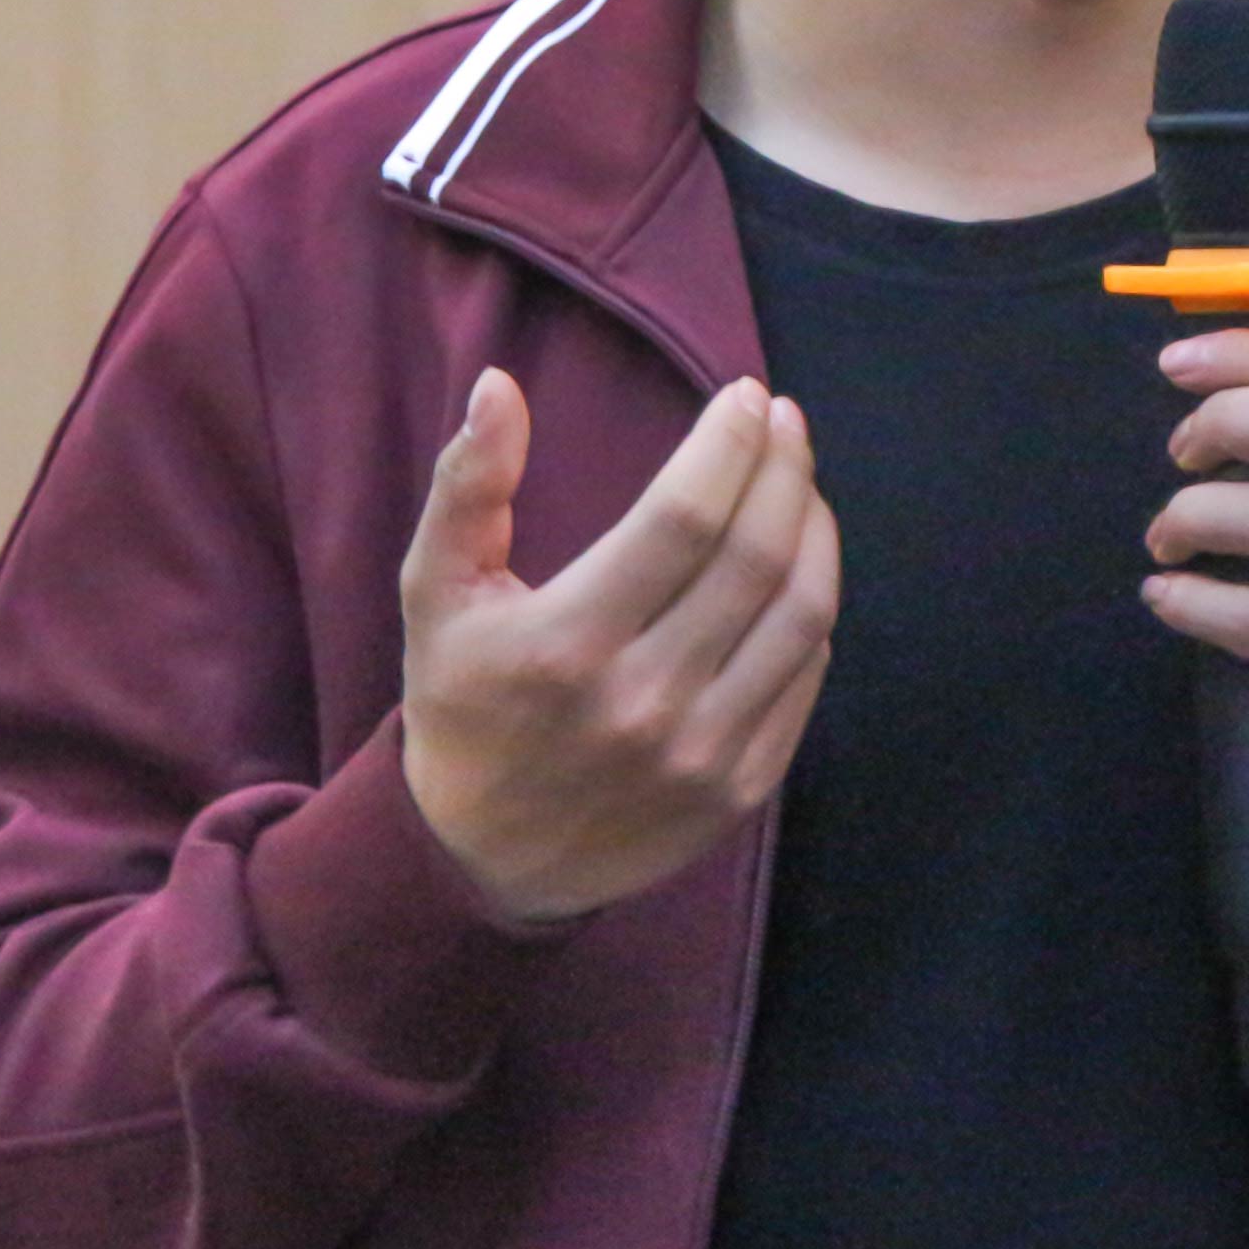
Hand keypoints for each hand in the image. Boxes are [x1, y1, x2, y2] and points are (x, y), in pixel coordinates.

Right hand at [399, 369, 840, 925]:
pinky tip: (797, 564)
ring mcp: (700, 755)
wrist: (481, 861)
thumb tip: (500, 387)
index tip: (744, 394)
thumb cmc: (462, 706)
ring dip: (814, 529)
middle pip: (755, 557)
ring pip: (800, 615)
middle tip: (784, 418)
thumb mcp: (434, 594)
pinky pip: (805, 678)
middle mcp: (643, 703)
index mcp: (567, 643)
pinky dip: (811, 608)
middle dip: (784, 468)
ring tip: (799, 480)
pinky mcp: (738, 791)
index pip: (683, 517)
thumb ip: (467, 486)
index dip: (727, 443)